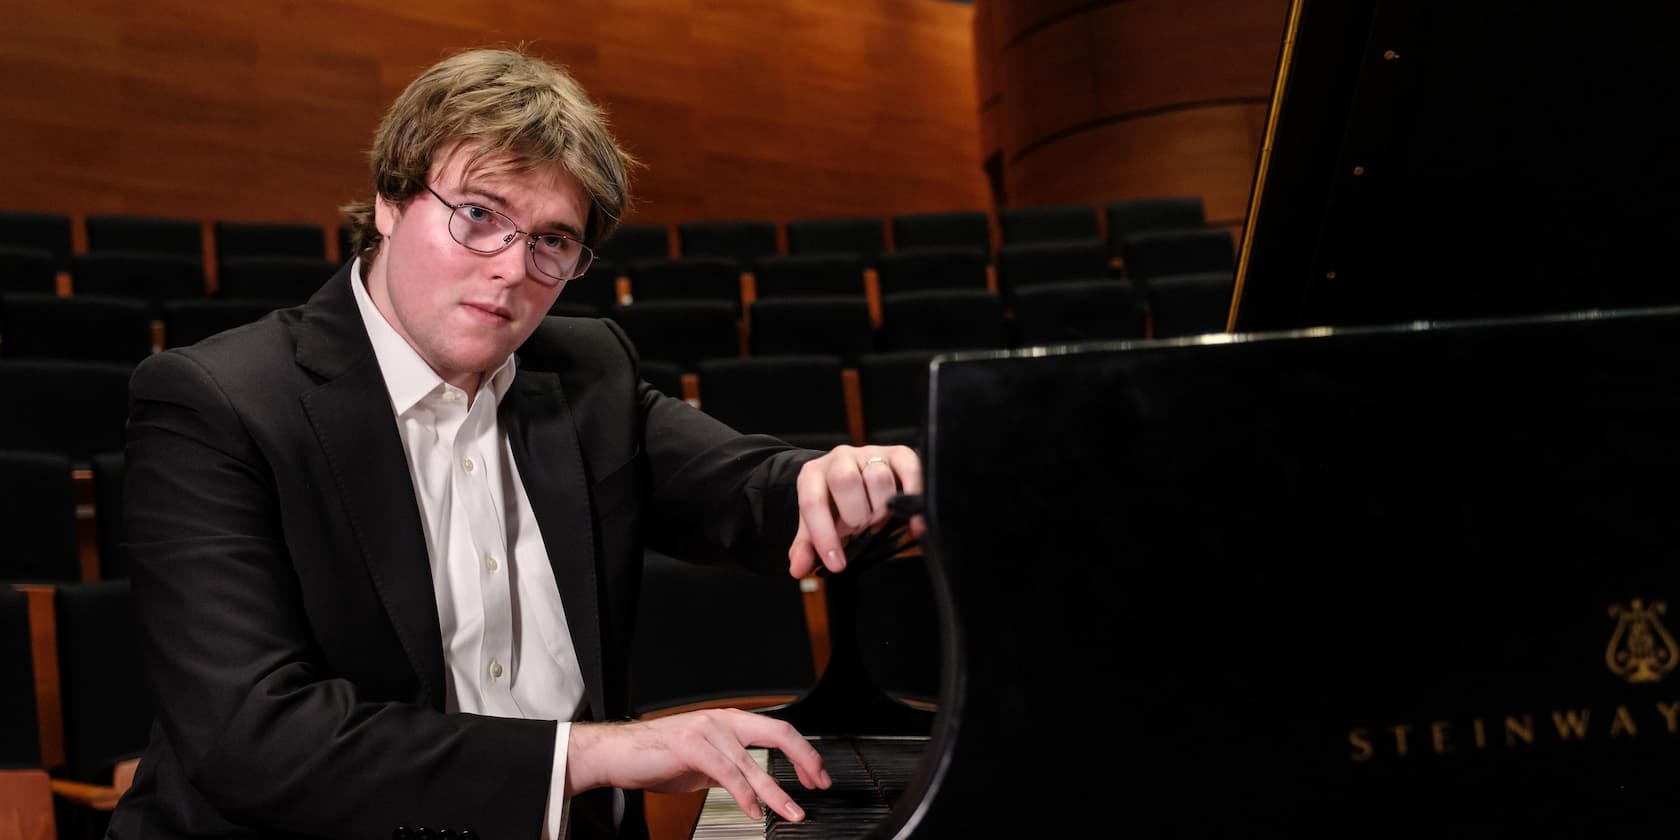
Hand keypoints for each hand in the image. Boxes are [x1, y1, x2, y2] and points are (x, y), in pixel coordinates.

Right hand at [566, 709, 829, 821]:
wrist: (618, 753)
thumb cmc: (658, 756)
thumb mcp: (705, 761)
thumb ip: (732, 768)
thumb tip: (757, 785)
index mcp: (730, 722)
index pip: (778, 730)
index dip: (803, 753)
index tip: (817, 776)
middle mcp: (723, 721)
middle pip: (778, 733)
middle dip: (805, 759)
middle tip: (818, 784)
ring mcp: (708, 730)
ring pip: (754, 762)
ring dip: (776, 792)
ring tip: (791, 812)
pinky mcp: (691, 745)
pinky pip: (727, 772)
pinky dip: (745, 794)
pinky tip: (754, 810)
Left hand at [788, 444, 923, 577]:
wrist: (856, 475)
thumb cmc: (837, 503)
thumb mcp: (818, 522)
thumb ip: (807, 546)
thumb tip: (798, 568)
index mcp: (814, 474)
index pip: (812, 502)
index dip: (824, 536)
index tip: (836, 564)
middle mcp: (840, 458)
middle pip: (844, 480)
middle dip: (855, 514)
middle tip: (860, 528)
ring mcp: (871, 454)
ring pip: (878, 477)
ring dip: (882, 507)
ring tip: (880, 518)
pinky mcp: (899, 454)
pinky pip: (909, 468)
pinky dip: (914, 495)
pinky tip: (912, 520)